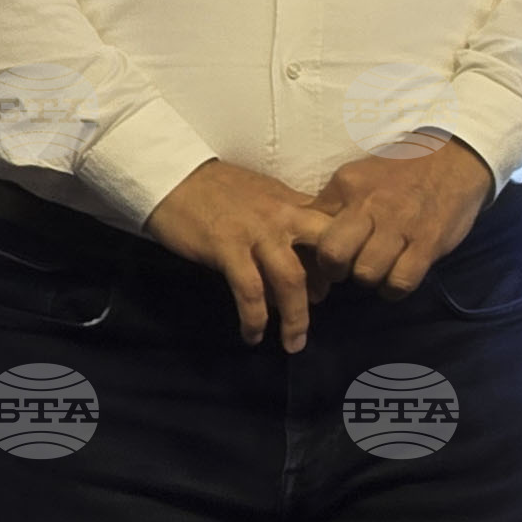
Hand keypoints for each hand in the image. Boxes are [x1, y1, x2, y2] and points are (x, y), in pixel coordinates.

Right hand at [146, 159, 332, 349]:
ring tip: (294, 343)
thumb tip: (310, 274)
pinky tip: (253, 335)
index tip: (342, 279)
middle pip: (326, 251)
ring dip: (295, 317)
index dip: (346, 256)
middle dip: (333, 283)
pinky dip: (255, 318)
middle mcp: (285, 216)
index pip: (336, 230)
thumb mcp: (268, 198)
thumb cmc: (221, 191)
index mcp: (296, 202)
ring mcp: (258, 232)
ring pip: (291, 278)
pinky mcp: (227, 248)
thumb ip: (292, 227)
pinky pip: (250, 290)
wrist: (175, 177)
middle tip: (325, 306)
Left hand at [307, 132, 494, 301]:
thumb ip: (333, 204)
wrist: (457, 157)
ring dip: (370, 278)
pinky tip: (398, 275)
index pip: (311, 229)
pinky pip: (400, 282)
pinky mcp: (429, 242)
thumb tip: (302, 237)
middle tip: (348, 267)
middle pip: (333, 255)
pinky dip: (394, 287)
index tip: (325, 255)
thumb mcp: (360, 176)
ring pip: (366, 273)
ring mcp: (401, 224)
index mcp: (348, 185)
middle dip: (336, 270)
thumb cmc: (402, 171)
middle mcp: (371, 204)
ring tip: (379, 268)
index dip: (313, 250)